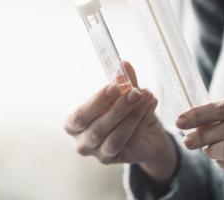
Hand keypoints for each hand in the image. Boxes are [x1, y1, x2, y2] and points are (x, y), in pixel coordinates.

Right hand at [65, 62, 176, 184]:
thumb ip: (122, 82)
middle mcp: (83, 142)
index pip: (81, 116)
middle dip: (118, 108)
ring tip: (145, 97)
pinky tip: (149, 106)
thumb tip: (124, 64)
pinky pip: (129, 143)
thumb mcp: (123, 94)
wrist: (145, 133)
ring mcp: (100, 154)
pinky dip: (140, 122)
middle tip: (135, 92)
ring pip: (115, 137)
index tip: (114, 86)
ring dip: (132, 115)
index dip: (97, 101)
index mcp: (75, 124)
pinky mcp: (118, 159)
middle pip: (98, 128)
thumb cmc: (125, 112)